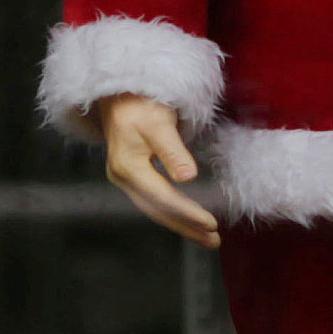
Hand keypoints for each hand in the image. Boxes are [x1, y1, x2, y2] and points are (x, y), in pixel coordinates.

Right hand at [90, 94, 221, 248]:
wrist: (119, 92)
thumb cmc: (140, 103)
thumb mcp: (158, 123)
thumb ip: (173, 151)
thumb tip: (188, 177)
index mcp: (127, 166)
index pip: (162, 197)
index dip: (187, 213)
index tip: (211, 224)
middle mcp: (122, 176)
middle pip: (158, 209)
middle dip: (186, 227)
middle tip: (214, 241)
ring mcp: (124, 177)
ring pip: (155, 208)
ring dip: (181, 223)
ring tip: (206, 237)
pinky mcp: (131, 174)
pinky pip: (153, 200)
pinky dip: (172, 212)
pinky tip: (185, 218)